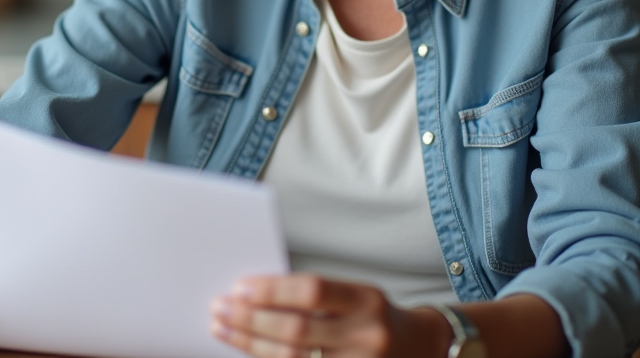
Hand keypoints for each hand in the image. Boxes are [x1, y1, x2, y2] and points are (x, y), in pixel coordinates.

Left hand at [209, 274, 448, 357]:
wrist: (419, 349)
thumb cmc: (373, 316)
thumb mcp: (354, 294)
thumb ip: (313, 295)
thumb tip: (254, 294)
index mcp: (366, 300)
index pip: (313, 290)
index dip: (273, 289)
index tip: (240, 287)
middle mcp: (366, 336)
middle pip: (297, 329)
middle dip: (251, 319)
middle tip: (220, 308)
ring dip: (251, 344)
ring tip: (224, 329)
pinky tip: (248, 352)